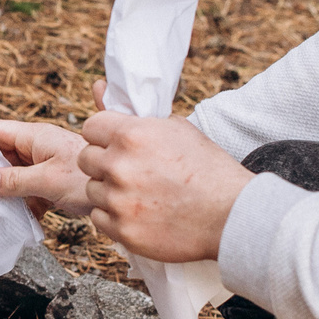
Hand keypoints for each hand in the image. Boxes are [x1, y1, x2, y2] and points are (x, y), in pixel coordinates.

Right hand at [0, 117, 94, 217]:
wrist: (126, 192)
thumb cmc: (89, 180)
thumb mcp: (48, 181)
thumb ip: (14, 181)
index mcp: (35, 137)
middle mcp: (39, 146)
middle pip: (2, 155)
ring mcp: (46, 163)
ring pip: (16, 175)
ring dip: (10, 194)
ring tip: (5, 213)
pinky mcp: (54, 181)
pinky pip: (31, 189)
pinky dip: (27, 204)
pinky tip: (29, 221)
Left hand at [76, 111, 253, 263]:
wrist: (232, 215)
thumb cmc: (208, 169)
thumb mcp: (177, 129)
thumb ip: (134, 114)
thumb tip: (99, 88)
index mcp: (132, 135)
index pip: (90, 127)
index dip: (103, 136)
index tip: (116, 145)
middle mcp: (120, 166)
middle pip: (86, 159)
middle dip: (103, 163)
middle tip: (128, 171)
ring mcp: (119, 201)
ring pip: (91, 190)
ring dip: (109, 191)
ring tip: (139, 194)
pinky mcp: (122, 230)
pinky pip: (99, 217)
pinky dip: (114, 216)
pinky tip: (139, 213)